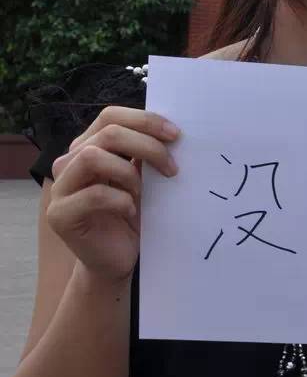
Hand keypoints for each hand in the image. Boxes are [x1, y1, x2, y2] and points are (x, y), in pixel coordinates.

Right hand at [46, 106, 179, 282]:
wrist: (117, 260)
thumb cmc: (132, 217)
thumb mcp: (143, 180)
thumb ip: (145, 155)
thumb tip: (170, 131)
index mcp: (88, 147)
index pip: (110, 117)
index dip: (144, 120)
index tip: (176, 135)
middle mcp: (69, 162)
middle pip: (108, 133)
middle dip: (147, 146)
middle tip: (172, 167)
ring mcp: (60, 188)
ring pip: (93, 157)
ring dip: (129, 173)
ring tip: (143, 193)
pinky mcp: (60, 214)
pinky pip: (94, 195)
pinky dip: (121, 200)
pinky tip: (131, 211)